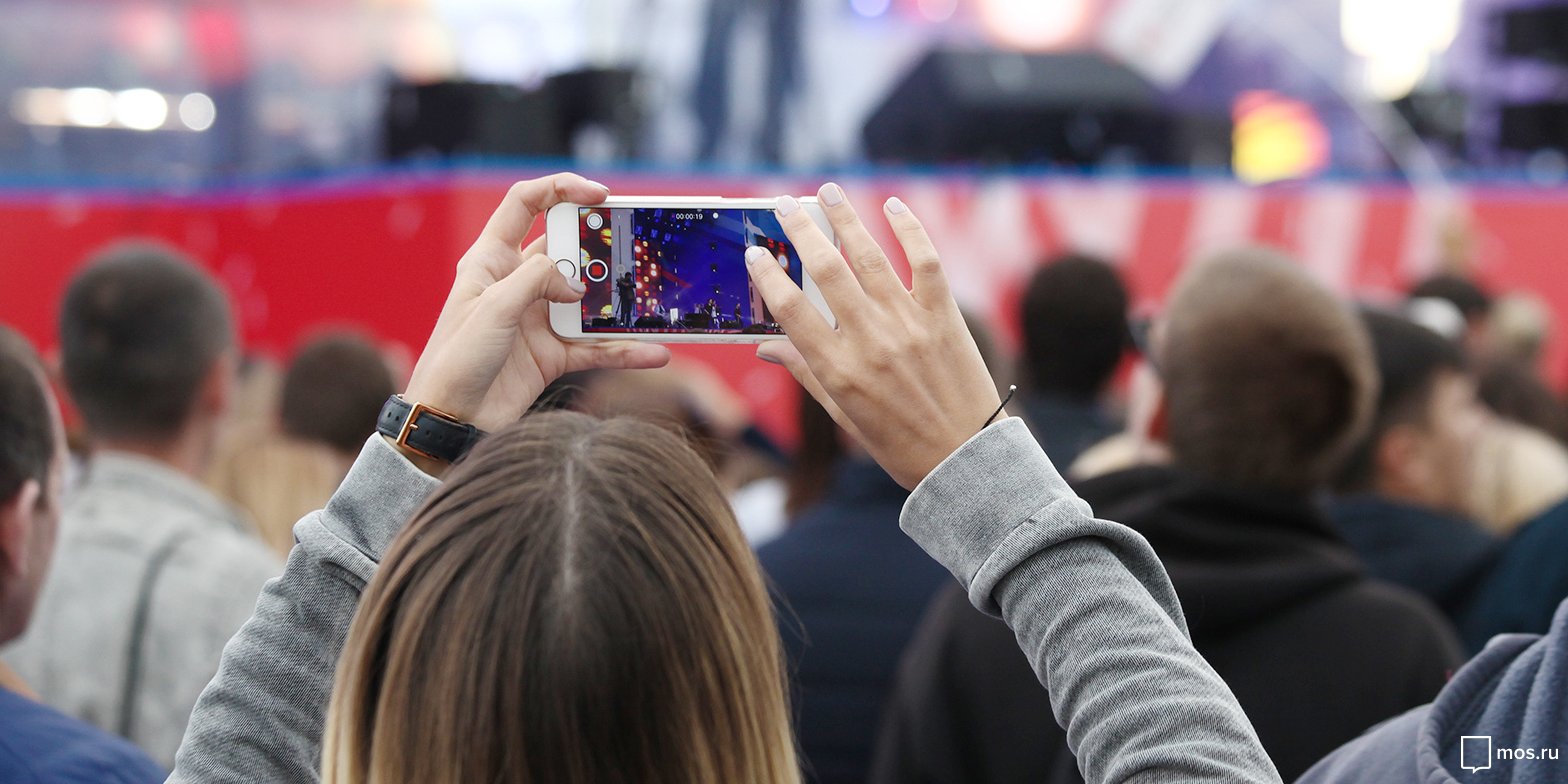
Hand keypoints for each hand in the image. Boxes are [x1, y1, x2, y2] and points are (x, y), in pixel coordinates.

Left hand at [401, 173, 670, 449]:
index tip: (598, 195)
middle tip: (632, 248)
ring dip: (618, 301)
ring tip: (649, 299)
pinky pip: (596, 346)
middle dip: (601, 247)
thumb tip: (578, 283)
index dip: (560, 189)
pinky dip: (624, 349)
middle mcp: (517, 284)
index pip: (525, 205)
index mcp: (491, 260)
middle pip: (567, 251)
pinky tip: (653, 351)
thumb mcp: (493, 308)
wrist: (450, 421)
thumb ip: (537, 280)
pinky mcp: (552, 354)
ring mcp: (537, 319)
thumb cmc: (455, 360)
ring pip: (588, 300)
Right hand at [747, 183, 1003, 488]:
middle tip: (783, 203)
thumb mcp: (844, 417)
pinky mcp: (943, 315)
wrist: (966, 458)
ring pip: (869, 257)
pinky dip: (909, 230)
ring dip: (846, 218)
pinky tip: (892, 206)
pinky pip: (925, 261)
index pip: (791, 311)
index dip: (768, 276)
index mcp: (839, 370)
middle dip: (800, 231)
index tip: (754, 253)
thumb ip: (807, 374)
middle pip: (826, 271)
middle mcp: (871, 341)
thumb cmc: (899, 444)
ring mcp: (909, 324)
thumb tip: (768, 346)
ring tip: (827, 191)